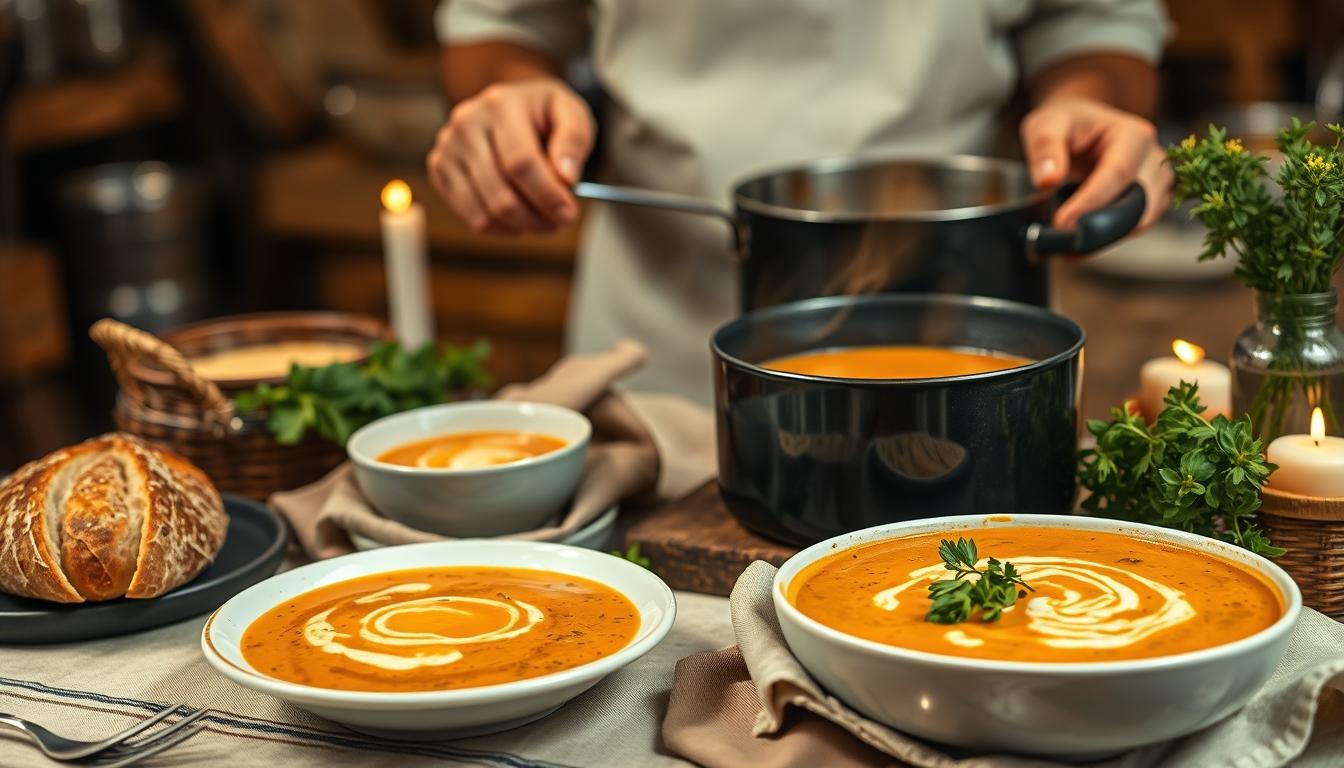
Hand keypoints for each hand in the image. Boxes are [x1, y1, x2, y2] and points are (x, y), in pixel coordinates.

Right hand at [427, 77, 594, 234]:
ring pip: (485, 212)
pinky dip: (501, 228)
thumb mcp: (571, 113)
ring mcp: (447, 148)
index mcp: (500, 104)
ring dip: (521, 227)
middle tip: (560, 222)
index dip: (547, 195)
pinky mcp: (439, 169)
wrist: (510, 104)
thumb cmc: (544, 113)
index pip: (520, 163)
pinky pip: (472, 217)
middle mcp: (466, 124)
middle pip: (501, 194)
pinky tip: (520, 218)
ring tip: (543, 221)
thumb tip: (566, 178)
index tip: (569, 214)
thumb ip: (574, 141)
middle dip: (536, 217)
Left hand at [1020, 97, 1171, 231]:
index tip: (1062, 224)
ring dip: (1107, 237)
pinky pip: (1138, 226)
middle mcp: (1153, 158)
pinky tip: (1081, 243)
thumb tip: (1047, 180)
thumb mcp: (1046, 124)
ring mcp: (1157, 181)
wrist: (1079, 127)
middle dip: (1102, 226)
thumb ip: (1045, 148)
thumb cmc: (1065, 123)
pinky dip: (1111, 239)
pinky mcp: (1152, 200)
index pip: (1118, 174)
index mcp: (1133, 135)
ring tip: (1069, 246)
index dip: (1091, 203)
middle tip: (1064, 242)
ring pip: (1143, 219)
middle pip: (1139, 202)